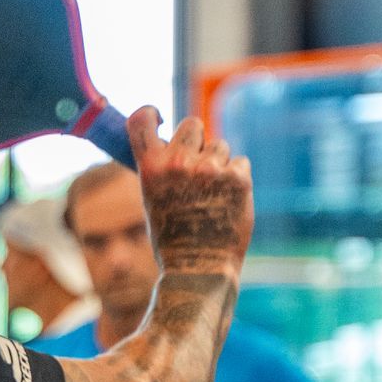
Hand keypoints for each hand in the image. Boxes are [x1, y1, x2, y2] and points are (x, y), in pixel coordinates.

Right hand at [129, 107, 253, 280]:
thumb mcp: (152, 200)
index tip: (159, 118)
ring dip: (218, 163)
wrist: (199, 268)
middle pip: (193, 124)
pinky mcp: (238, 178)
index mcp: (150, 168)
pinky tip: (228, 201)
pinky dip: (236, 178)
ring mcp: (210, 169)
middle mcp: (178, 163)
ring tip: (212, 195)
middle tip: (197, 164)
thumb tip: (173, 144)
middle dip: (197, 140)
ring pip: (219, 145)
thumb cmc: (173, 239)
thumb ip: (162, 169)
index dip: (151, 113)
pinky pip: (240, 163)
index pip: (141, 120)